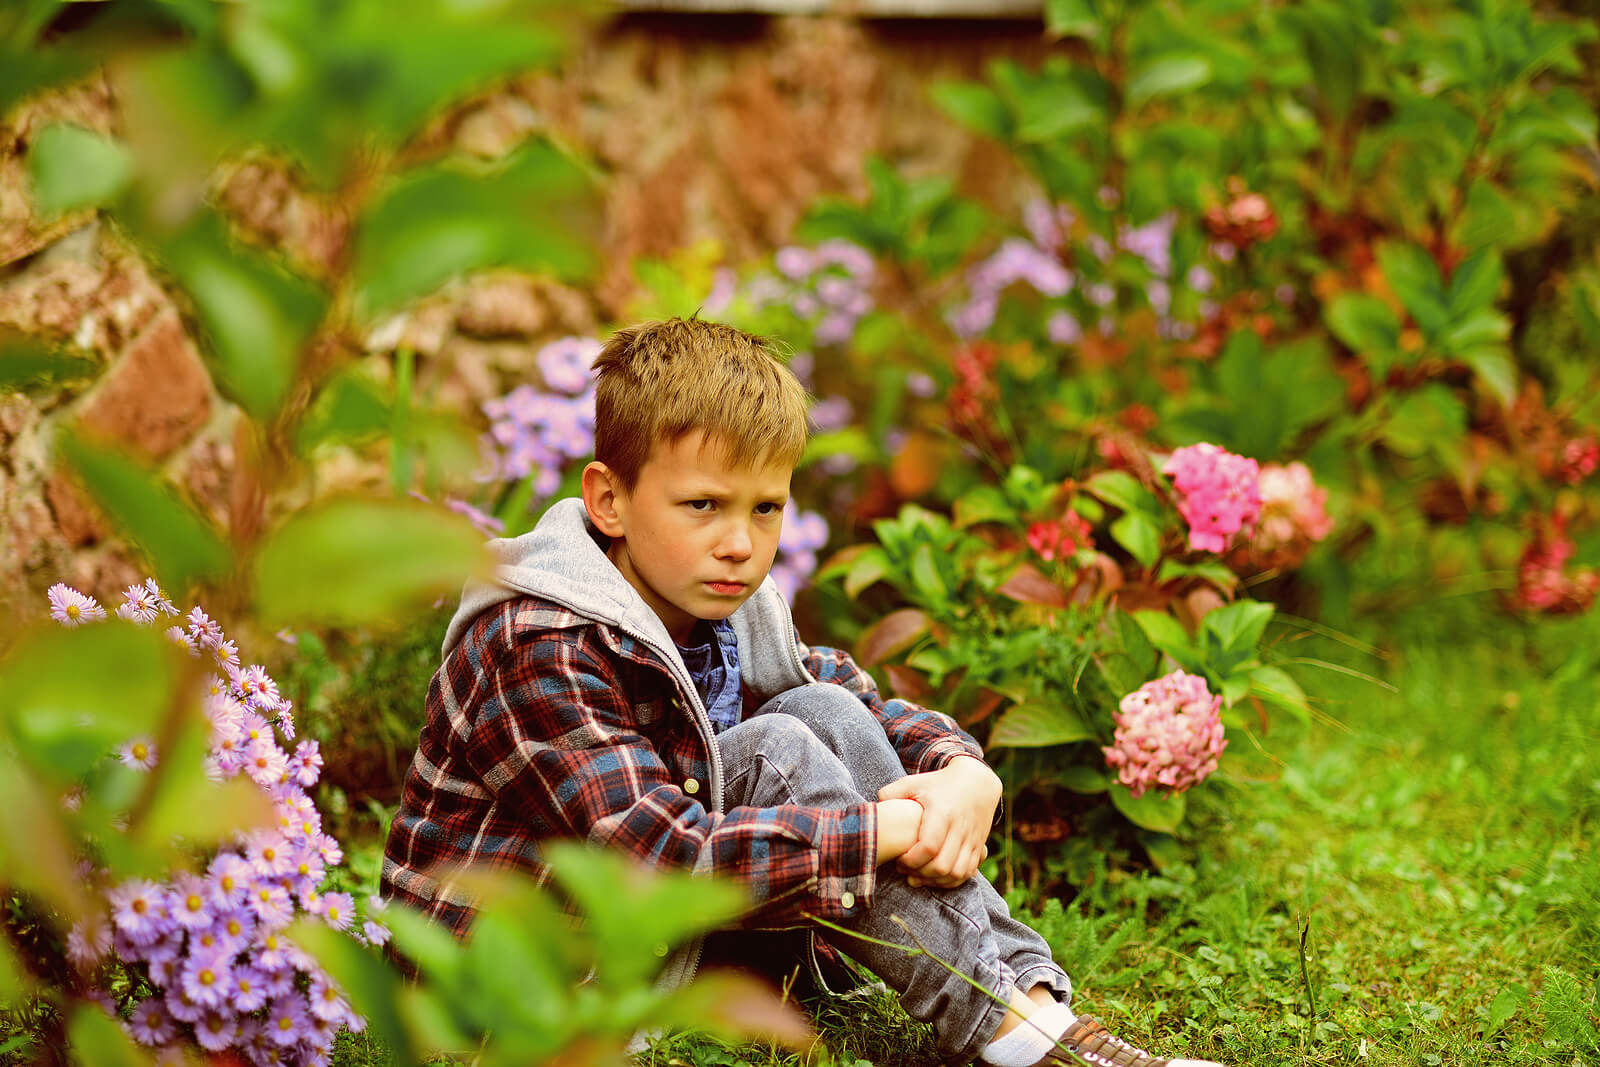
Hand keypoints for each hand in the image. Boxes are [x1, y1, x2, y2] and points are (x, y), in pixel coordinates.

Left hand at [878, 755, 1000, 888]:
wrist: (977, 782)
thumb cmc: (940, 784)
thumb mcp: (916, 782)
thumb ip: (894, 792)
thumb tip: (877, 803)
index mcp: (942, 812)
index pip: (929, 846)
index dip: (911, 860)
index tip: (899, 859)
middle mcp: (960, 828)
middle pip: (942, 865)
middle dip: (920, 873)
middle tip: (905, 869)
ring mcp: (972, 839)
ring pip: (957, 873)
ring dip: (936, 881)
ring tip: (919, 875)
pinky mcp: (979, 847)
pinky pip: (968, 873)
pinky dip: (951, 881)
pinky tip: (936, 877)